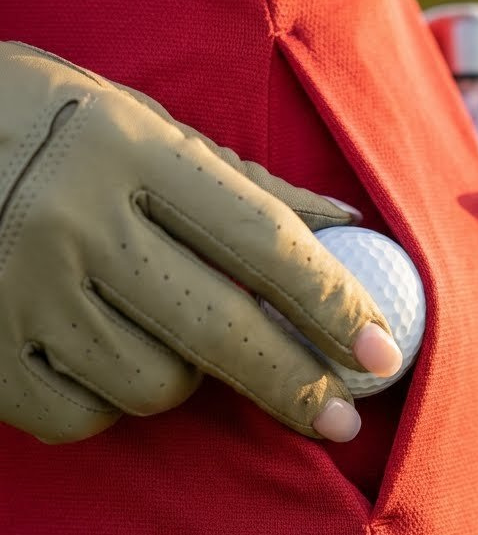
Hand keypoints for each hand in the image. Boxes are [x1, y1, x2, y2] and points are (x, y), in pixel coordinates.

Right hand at [0, 43, 401, 443]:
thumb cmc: (29, 119)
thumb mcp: (127, 118)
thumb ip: (232, 178)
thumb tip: (342, 228)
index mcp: (122, 146)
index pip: (259, 238)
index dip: (333, 300)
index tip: (383, 348)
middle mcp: (71, 220)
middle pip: (220, 329)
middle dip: (297, 382)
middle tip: (343, 416)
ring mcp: (17, 292)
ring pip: (154, 383)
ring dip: (184, 377)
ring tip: (162, 334)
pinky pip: (82, 416)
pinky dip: (108, 402)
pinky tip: (97, 357)